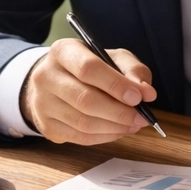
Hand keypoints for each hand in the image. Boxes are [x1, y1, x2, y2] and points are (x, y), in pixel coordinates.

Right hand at [20, 38, 157, 144]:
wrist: (56, 81)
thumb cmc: (90, 68)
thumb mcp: (113, 58)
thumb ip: (133, 71)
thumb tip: (147, 93)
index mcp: (63, 51)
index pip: (88, 68)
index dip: (115, 85)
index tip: (138, 97)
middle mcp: (46, 76)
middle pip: (85, 99)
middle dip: (119, 112)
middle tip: (142, 117)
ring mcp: (43, 104)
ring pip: (83, 123)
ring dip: (115, 127)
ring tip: (134, 124)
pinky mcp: (47, 126)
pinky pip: (80, 137)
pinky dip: (105, 137)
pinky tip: (118, 130)